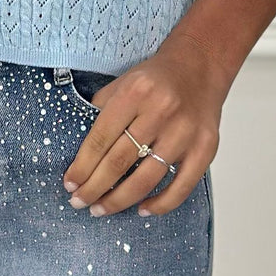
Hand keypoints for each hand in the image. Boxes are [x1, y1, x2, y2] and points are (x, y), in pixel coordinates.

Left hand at [61, 32, 228, 217]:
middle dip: (94, 187)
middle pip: (119, 161)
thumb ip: (103, 109)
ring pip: (146, 179)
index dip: (82, 165)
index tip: (70, 183)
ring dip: (119, 200)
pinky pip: (181, 186)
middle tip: (79, 201)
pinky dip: (161, 204)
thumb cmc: (157, 78)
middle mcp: (161, 112)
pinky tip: (142, 209)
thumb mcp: (124, 81)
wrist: (200, 66)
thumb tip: (82, 150)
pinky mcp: (205, 149)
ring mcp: (184, 133)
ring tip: (101, 209)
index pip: (101, 138)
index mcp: (136, 92)